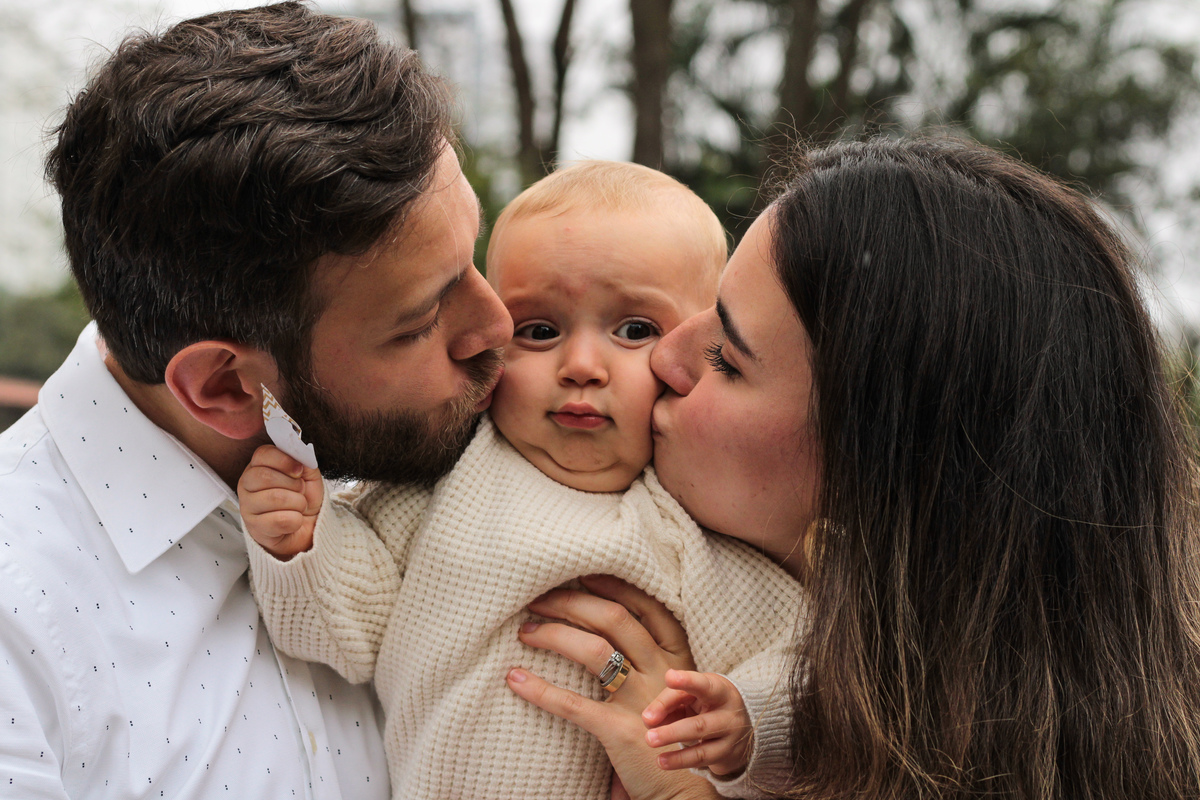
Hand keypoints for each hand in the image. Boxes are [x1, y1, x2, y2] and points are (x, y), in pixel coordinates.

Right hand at [237, 444, 322, 558]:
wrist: (308, 528)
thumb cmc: (303, 499)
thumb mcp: (309, 476)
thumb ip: (304, 461)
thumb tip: (300, 453)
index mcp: (258, 467)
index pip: (262, 454)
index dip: (284, 460)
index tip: (299, 471)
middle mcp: (247, 485)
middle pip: (265, 476)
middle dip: (292, 484)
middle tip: (300, 490)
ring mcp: (248, 507)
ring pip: (274, 498)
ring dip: (297, 503)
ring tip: (299, 506)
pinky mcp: (255, 528)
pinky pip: (280, 520)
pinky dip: (296, 520)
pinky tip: (294, 520)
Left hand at [506, 575, 716, 799]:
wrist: (679, 788)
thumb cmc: (664, 729)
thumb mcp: (666, 684)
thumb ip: (642, 654)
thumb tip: (596, 615)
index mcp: (675, 656)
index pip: (645, 606)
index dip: (611, 587)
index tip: (580, 575)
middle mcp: (662, 672)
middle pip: (614, 620)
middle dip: (571, 602)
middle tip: (537, 600)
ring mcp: (643, 700)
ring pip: (594, 652)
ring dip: (554, 635)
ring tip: (526, 631)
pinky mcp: (620, 730)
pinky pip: (573, 704)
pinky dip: (539, 689)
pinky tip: (515, 679)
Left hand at [643, 670, 752, 775]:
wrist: (742, 723)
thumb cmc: (708, 701)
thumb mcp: (693, 693)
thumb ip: (669, 701)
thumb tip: (648, 720)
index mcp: (720, 691)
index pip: (704, 685)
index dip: (688, 681)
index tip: (669, 677)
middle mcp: (729, 715)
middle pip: (699, 724)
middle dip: (672, 730)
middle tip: (648, 730)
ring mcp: (730, 738)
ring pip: (702, 748)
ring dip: (676, 752)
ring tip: (653, 747)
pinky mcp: (726, 755)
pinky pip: (701, 760)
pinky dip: (680, 761)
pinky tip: (662, 762)